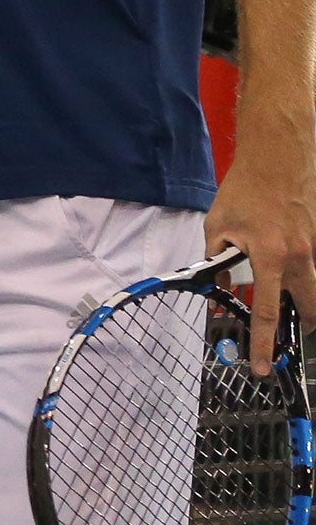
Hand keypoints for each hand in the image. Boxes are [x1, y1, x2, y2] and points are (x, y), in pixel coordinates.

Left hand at [205, 135, 315, 372]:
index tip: (260, 368)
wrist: (278, 156)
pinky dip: (305, 273)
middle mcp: (301, 258)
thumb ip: (217, 263)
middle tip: (288, 335)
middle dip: (301, 326)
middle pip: (309, 308)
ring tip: (291, 306)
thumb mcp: (218, 226)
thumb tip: (217, 294)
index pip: (265, 312)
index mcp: (271, 257)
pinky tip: (290, 261)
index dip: (262, 343)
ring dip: (305, 301)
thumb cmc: (244, 190)